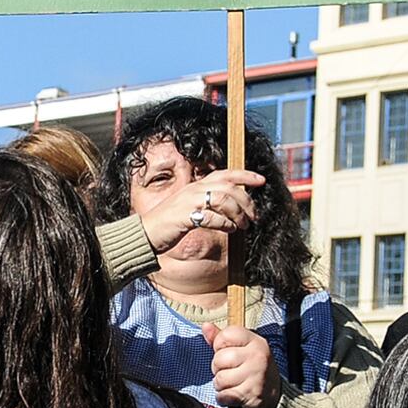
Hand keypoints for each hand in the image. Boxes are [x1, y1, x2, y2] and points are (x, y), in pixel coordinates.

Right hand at [144, 168, 265, 252]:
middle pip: (229, 188)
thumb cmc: (170, 223)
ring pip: (223, 200)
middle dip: (246, 201)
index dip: (245, 175)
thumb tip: (233, 210)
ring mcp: (188, 202)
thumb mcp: (190, 208)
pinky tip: (229, 229)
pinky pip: (212, 217)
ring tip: (243, 225)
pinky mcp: (185, 216)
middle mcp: (193, 190)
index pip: (225, 174)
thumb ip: (208, 204)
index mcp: (196, 185)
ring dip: (238, 213)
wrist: (146, 233)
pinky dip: (225, 223)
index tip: (261, 180)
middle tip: (254, 216)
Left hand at [207, 322, 275, 407]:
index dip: (219, 346)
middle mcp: (257, 356)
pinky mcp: (252, 394)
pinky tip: (234, 394)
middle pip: (219, 359)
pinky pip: (223, 395)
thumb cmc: (253, 368)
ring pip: (220, 379)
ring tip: (233, 383)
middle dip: (218, 368)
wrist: (274, 394)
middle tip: (230, 371)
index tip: (228, 353)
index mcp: (255, 341)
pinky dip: (224, 398)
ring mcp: (256, 375)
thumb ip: (221, 338)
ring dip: (221, 385)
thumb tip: (206, 326)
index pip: (225, 335)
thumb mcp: (242, 349)